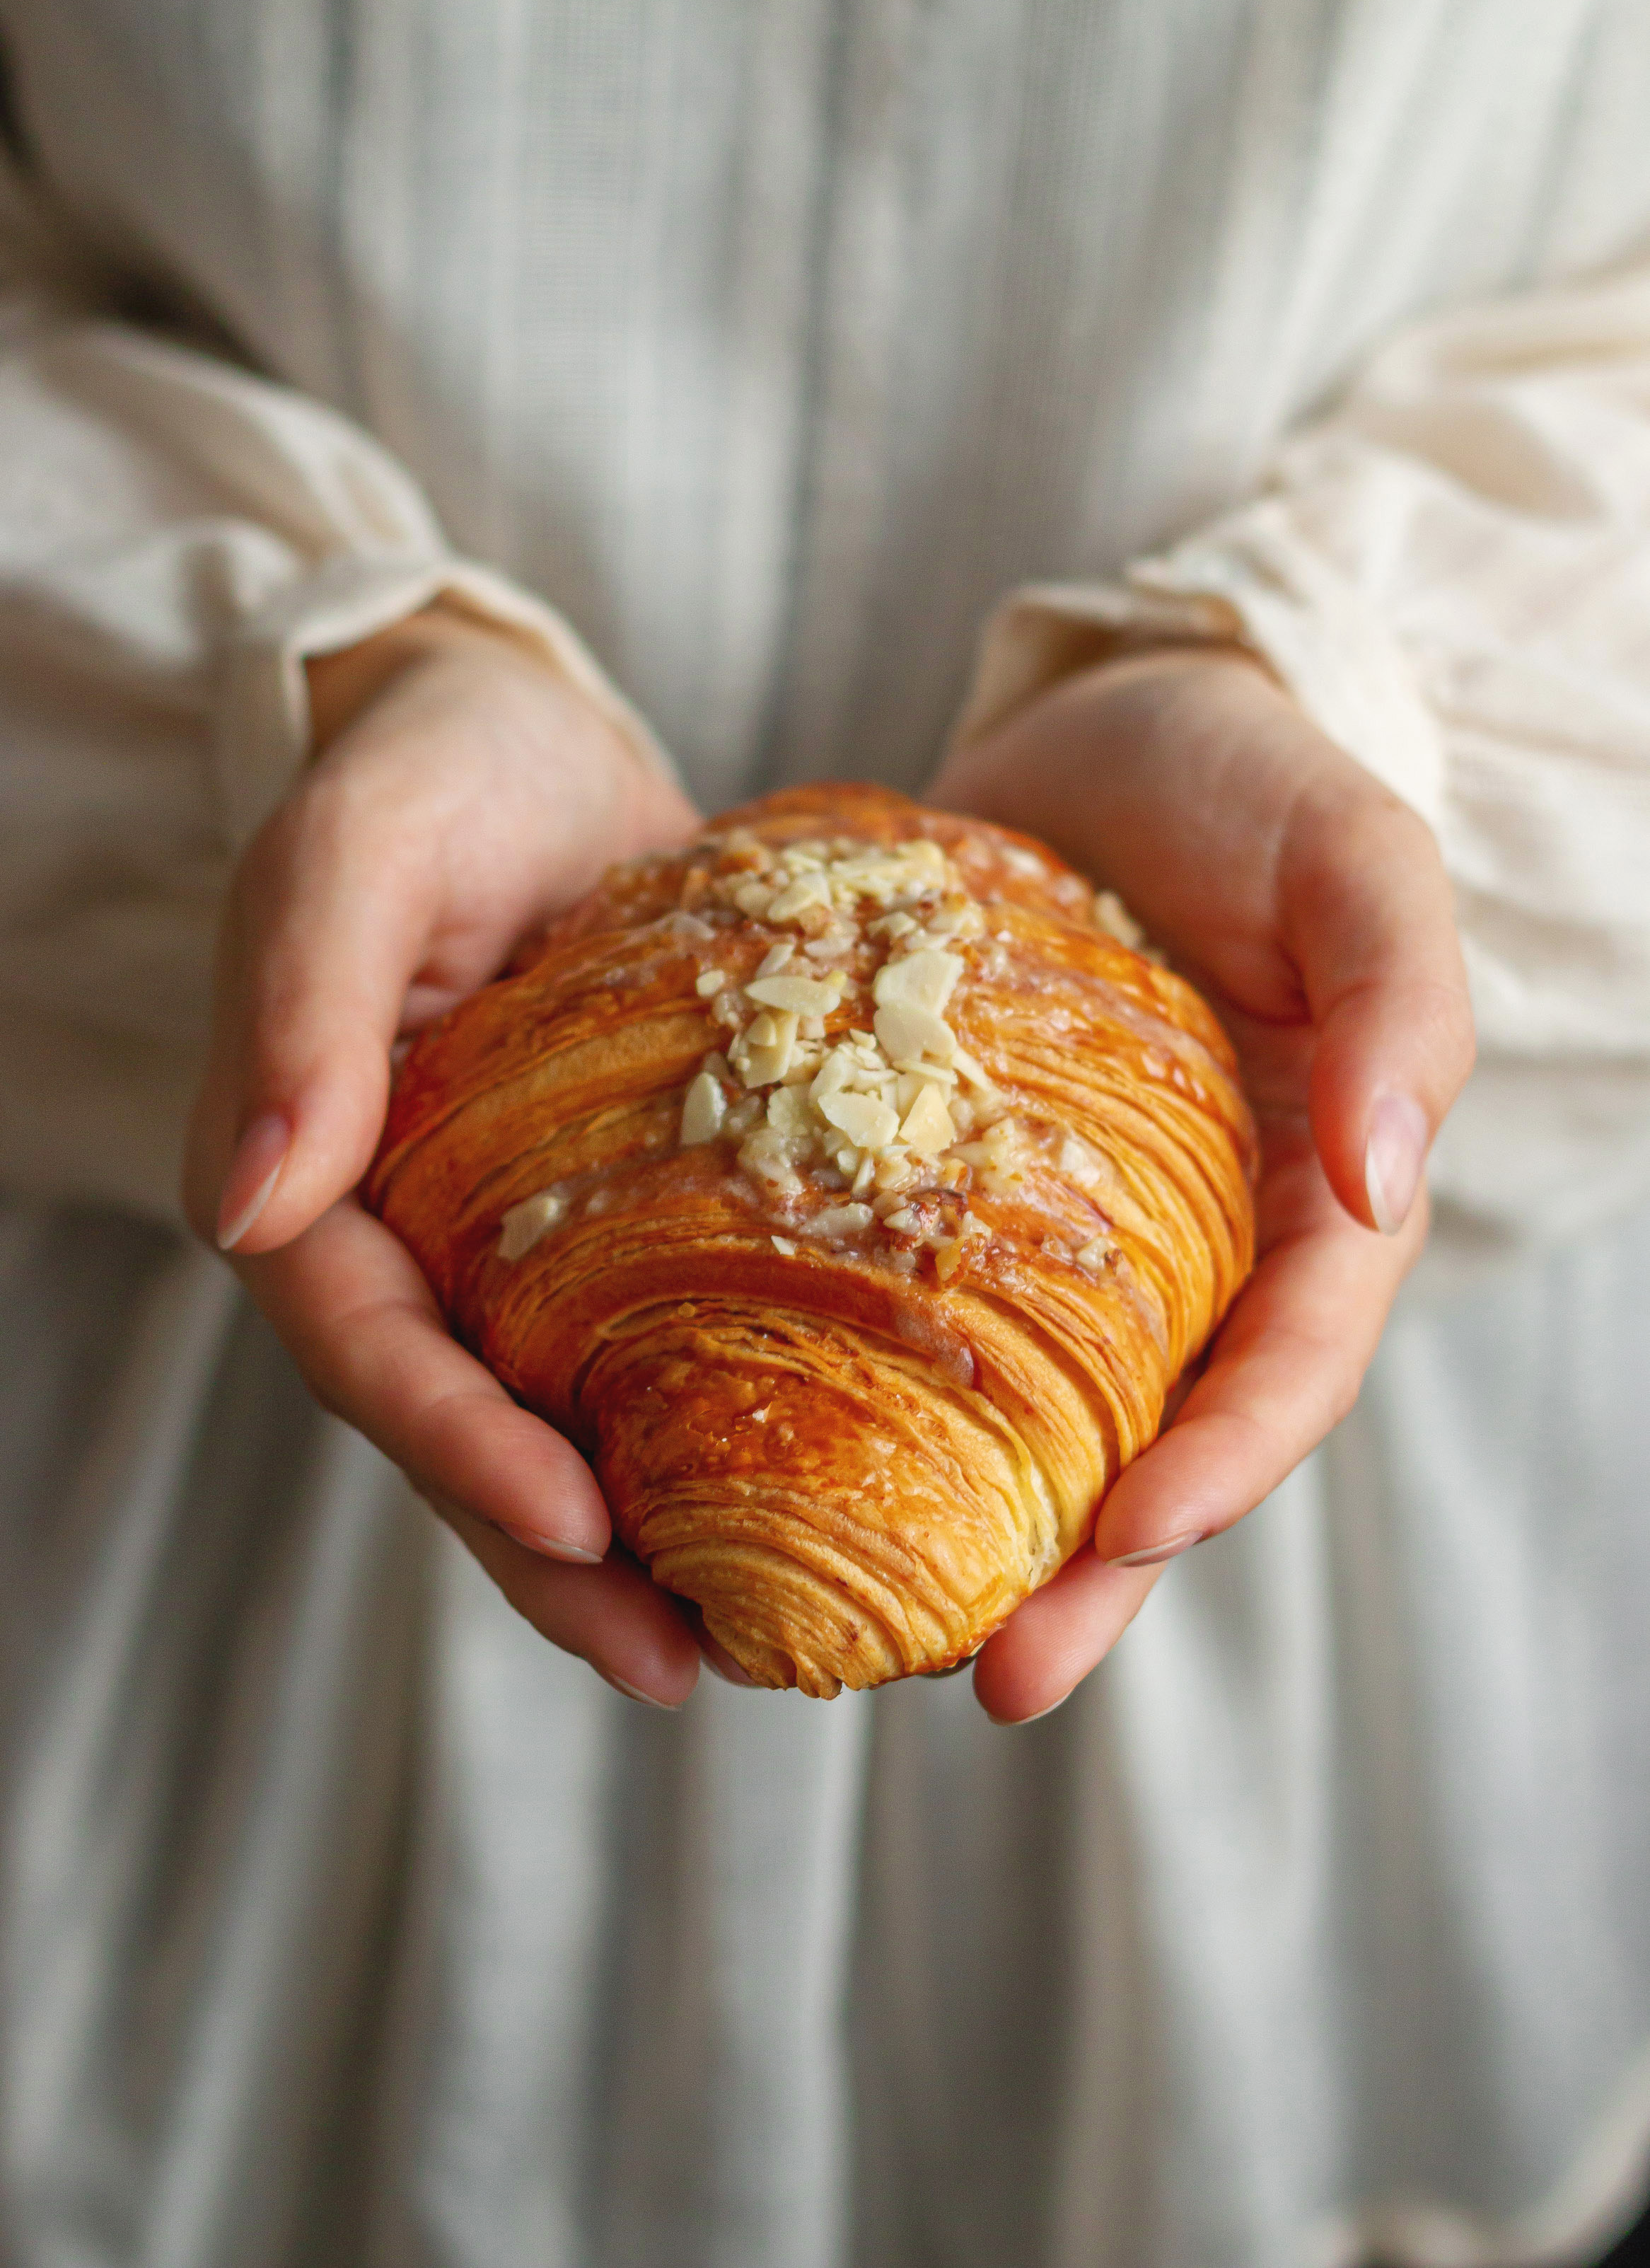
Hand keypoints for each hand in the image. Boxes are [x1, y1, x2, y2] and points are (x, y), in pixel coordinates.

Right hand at [184, 607, 707, 1706]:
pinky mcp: (602, 1217)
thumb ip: (301, 1004)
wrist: (523, 733)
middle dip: (553, 1556)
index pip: (365, 1343)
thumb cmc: (432, 768)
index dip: (454, 1444)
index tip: (574, 1523)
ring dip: (632, 1538)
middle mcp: (398, 1232)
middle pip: (460, 1428)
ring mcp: (500, 1238)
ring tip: (741, 1642)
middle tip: (678, 1663)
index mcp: (306, 1172)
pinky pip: (639, 1346)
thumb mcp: (360, 849)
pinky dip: (701, 1430)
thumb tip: (247, 1208)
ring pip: (552, 1416)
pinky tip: (798, 1498)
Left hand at [930, 648, 1475, 1722]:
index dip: (1226, 1466)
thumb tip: (1379, 1179)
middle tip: (994, 1681)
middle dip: (1092, 1576)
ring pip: (1042, 1422)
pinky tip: (789, 1465)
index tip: (1130, 1540)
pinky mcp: (965, 1193)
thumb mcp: (1354, 856)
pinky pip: (933, 1318)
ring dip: (982, 1538)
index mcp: (1318, 1202)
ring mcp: (1078, 1234)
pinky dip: (884, 1405)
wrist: (1113, 723)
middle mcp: (1201, 1250)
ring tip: (882, 1638)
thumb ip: (1397, 1001)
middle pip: (1163, 1446)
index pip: (1291, 1368)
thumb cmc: (1254, 780)